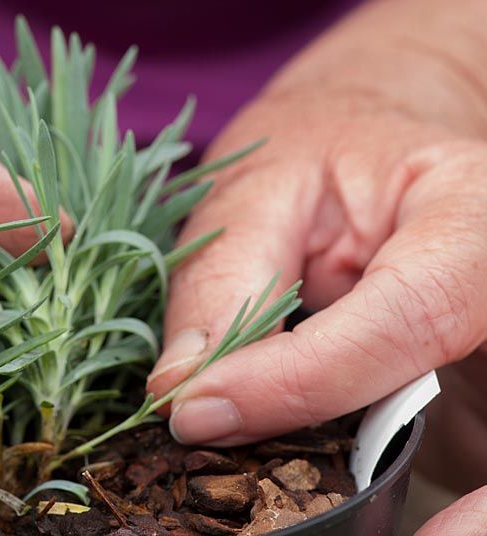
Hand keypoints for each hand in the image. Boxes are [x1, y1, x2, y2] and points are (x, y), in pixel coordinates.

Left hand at [147, 0, 486, 529]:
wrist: (367, 159)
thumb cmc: (315, 153)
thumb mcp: (254, 191)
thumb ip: (224, 285)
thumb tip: (182, 390)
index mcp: (474, 217)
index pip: (409, 316)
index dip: (296, 379)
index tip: (195, 412)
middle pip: (440, 406)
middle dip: (342, 454)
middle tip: (228, 456)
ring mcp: (481, 359)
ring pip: (436, 448)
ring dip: (344, 472)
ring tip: (246, 453)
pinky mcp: (461, 402)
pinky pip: (407, 451)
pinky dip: (347, 470)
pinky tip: (288, 453)